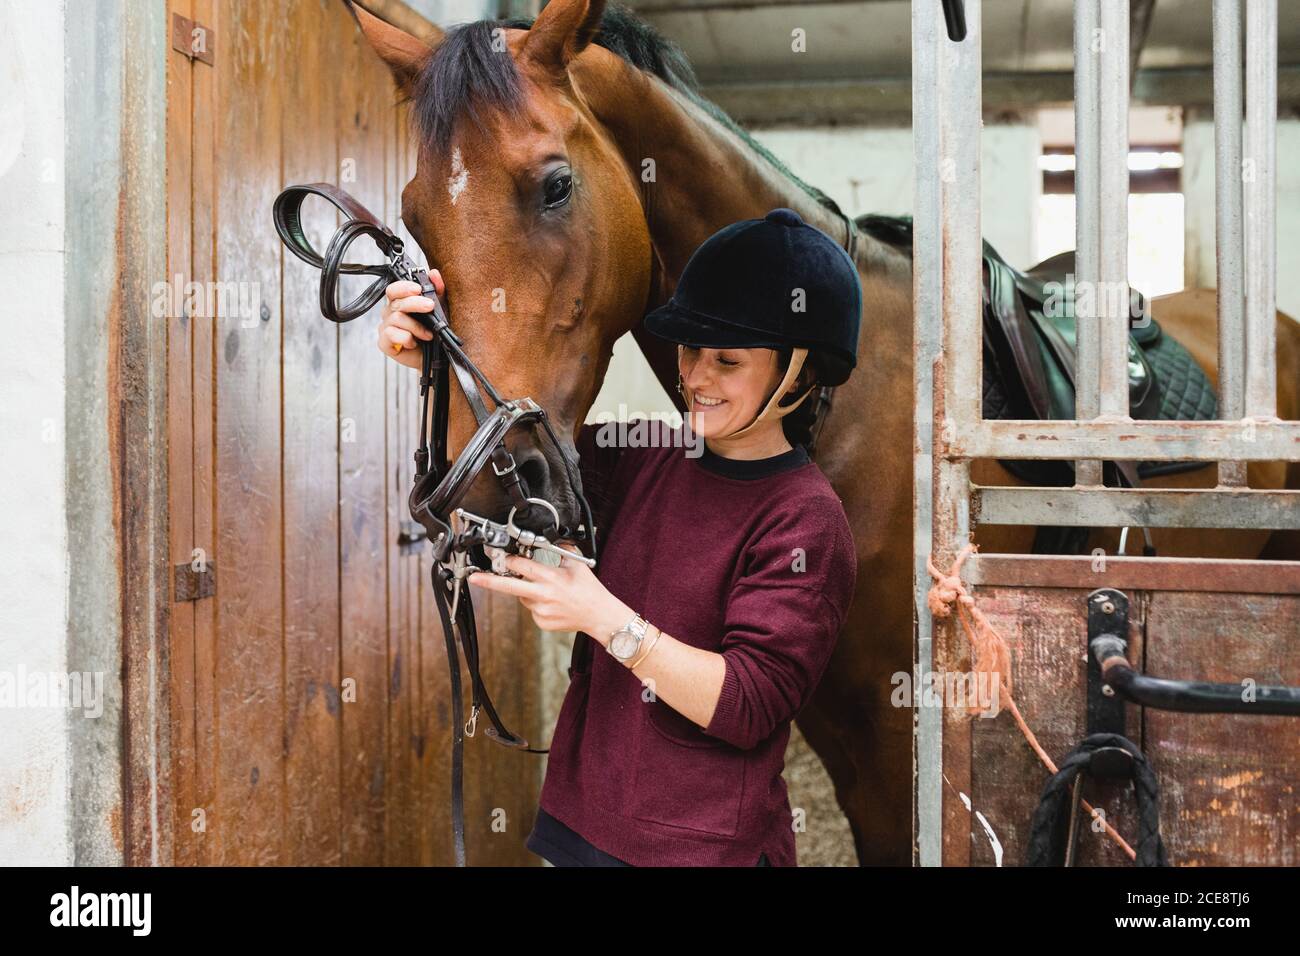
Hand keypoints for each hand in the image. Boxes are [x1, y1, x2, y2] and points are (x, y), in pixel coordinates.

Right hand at [377, 267, 445, 368]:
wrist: (435, 357)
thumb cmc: (435, 331)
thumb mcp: (441, 309)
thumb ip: (437, 290)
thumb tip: (433, 273)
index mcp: (400, 302)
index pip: (394, 289)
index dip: (404, 287)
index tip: (418, 289)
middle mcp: (390, 313)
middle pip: (396, 302)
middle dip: (415, 303)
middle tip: (430, 307)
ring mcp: (385, 328)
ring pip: (396, 319)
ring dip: (415, 326)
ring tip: (428, 334)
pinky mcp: (384, 343)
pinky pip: (390, 335)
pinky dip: (406, 338)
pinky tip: (414, 343)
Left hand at [466, 546, 632, 640]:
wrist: (598, 615)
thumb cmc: (589, 590)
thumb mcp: (577, 564)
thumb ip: (562, 549)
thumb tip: (552, 538)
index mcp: (550, 578)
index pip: (522, 566)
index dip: (510, 560)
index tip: (501, 557)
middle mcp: (543, 595)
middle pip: (509, 587)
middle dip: (489, 581)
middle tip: (474, 578)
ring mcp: (540, 611)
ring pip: (523, 597)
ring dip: (528, 591)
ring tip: (550, 591)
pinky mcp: (541, 622)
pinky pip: (531, 609)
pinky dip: (537, 604)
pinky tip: (552, 603)